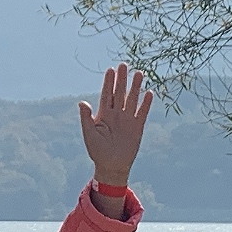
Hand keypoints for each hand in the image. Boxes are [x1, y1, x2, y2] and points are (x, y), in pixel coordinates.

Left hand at [78, 63, 153, 191]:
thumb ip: (86, 117)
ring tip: (139, 73)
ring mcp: (127, 119)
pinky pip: (142, 113)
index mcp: (103, 114)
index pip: (107, 94)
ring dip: (135, 87)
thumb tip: (82, 102)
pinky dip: (146, 103)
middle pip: (120, 93)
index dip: (108, 82)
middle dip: (122, 79)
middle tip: (124, 65)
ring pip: (132, 99)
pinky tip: (149, 93)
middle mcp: (116, 114)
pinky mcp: (137, 127)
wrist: (111, 166)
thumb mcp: (89, 133)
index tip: (111, 69)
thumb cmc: (97, 151)